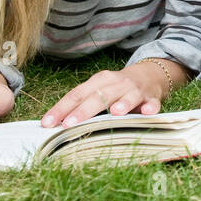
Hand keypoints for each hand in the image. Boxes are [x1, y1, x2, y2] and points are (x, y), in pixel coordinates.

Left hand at [41, 65, 164, 128]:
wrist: (151, 75)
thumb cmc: (119, 88)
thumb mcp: (100, 90)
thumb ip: (83, 103)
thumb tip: (56, 123)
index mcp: (99, 81)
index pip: (77, 94)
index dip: (61, 108)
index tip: (47, 123)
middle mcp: (116, 83)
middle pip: (98, 96)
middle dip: (83, 111)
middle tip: (69, 124)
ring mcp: (135, 90)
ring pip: (127, 96)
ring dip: (122, 104)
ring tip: (115, 112)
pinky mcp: (152, 98)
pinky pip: (152, 103)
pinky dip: (150, 107)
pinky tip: (147, 112)